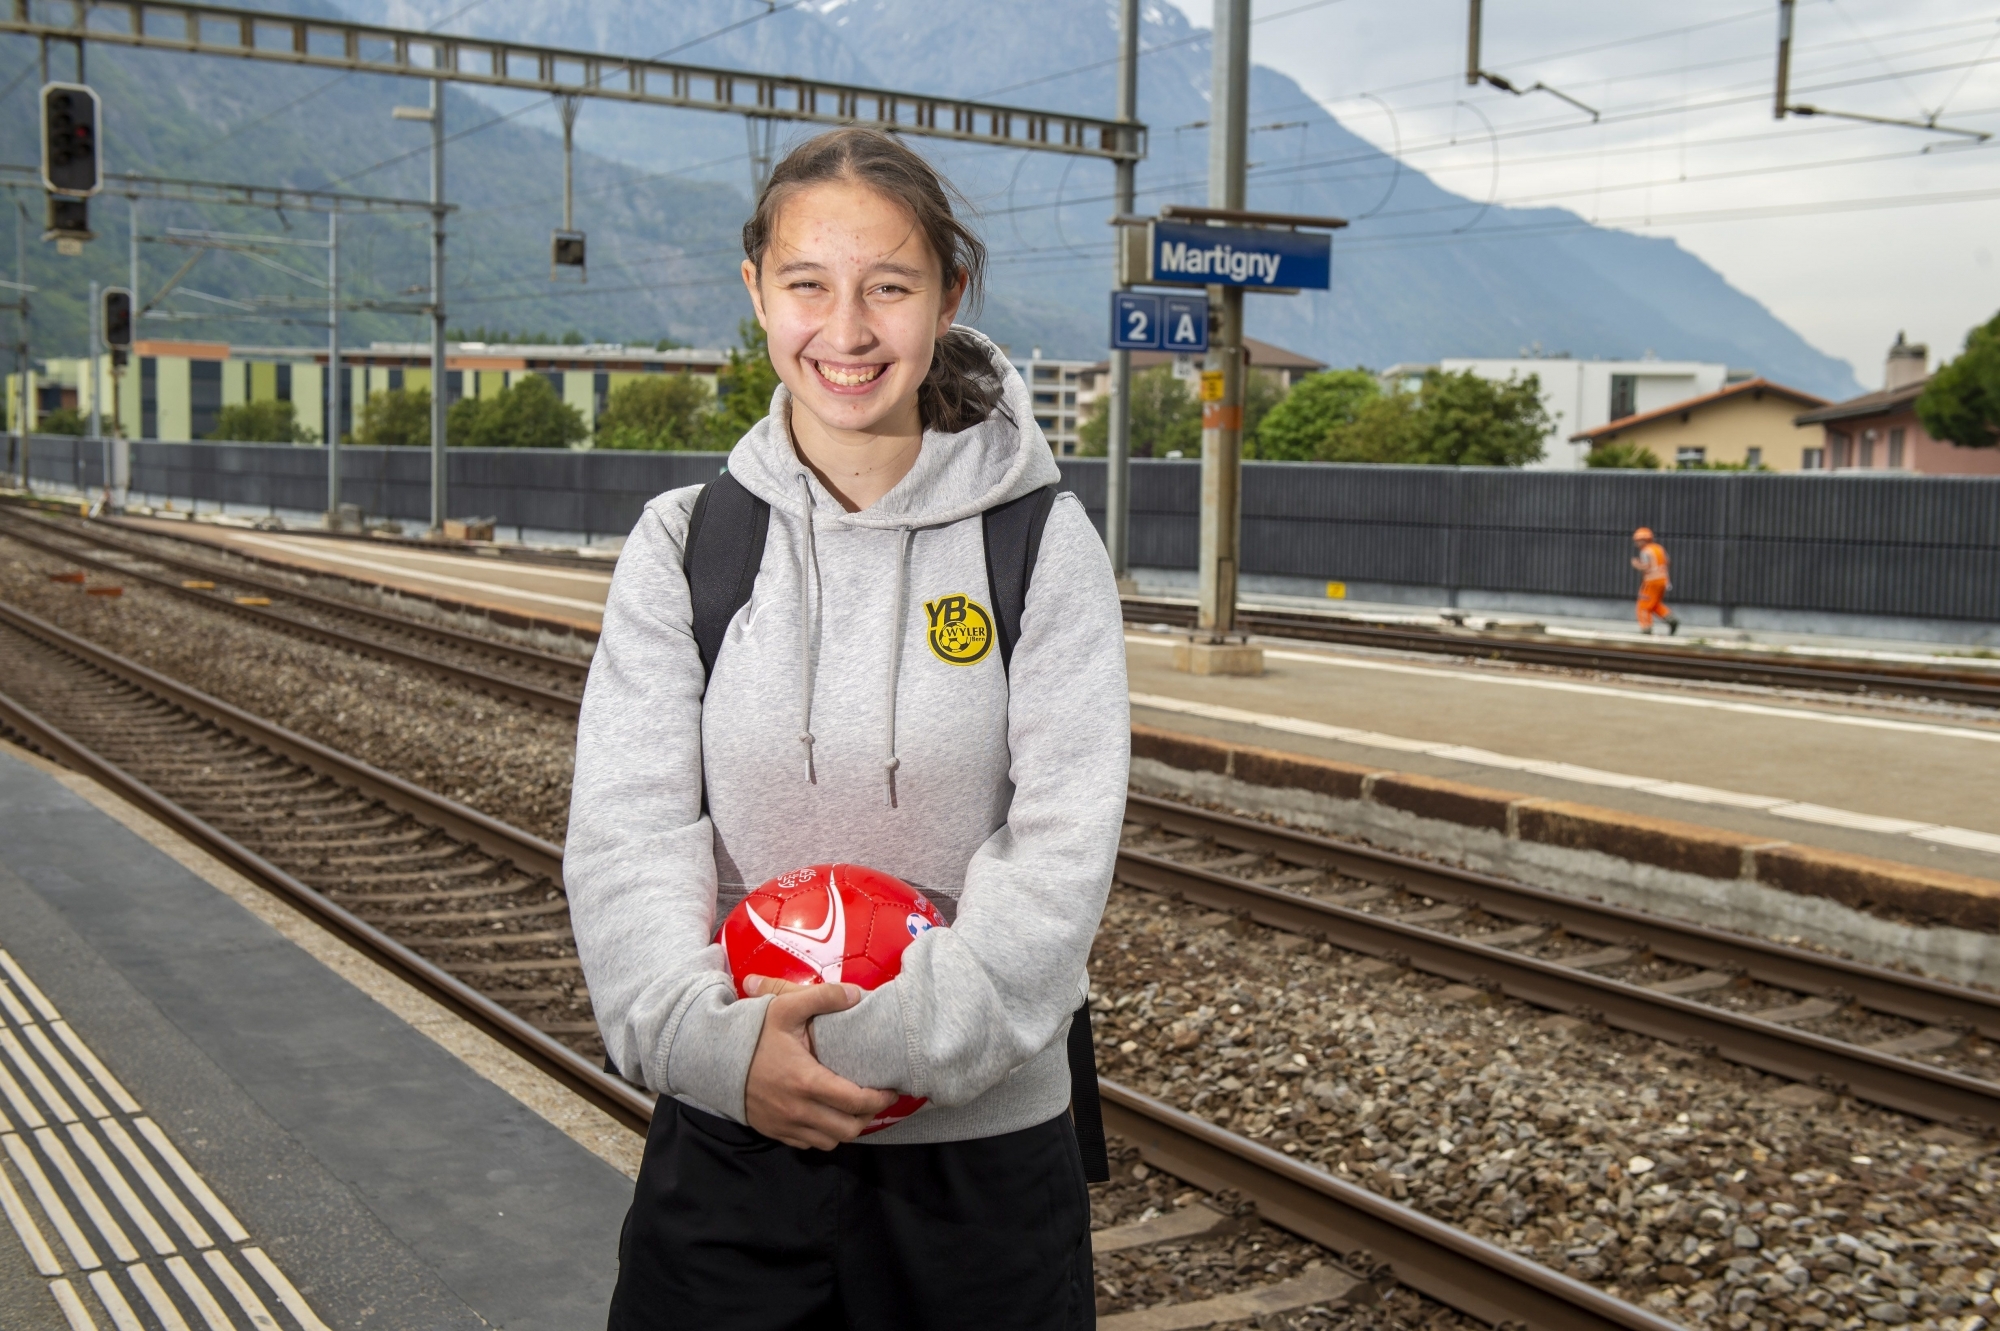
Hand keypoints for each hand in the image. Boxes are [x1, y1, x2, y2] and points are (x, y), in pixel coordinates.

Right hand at [742, 977, 897, 1149]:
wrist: (713, 1059)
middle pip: (849, 1129)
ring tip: (854, 1108)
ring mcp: (786, 1125)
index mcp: (806, 1081)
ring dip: (847, 1128)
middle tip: (875, 1098)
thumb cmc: (752, 1035)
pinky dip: (825, 1134)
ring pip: (831, 1141)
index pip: (856, 1102)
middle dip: (868, 1116)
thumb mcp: (785, 1008)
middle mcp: (799, 1110)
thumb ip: (823, 997)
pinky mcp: (775, 1132)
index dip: (880, 1099)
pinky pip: (810, 1144)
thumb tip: (857, 995)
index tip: (890, 1089)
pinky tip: (828, 1115)